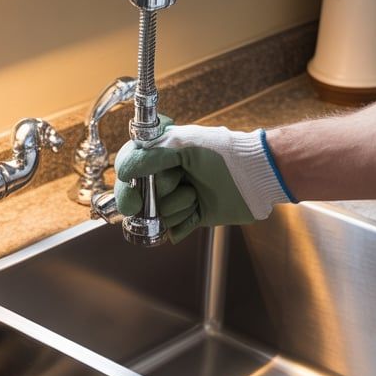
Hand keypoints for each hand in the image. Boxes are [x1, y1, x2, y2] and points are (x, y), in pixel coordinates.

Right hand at [113, 122, 293, 242]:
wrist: (253, 176)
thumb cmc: (222, 154)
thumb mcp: (183, 146)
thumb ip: (150, 156)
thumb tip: (122, 170)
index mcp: (160, 156)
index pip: (129, 172)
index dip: (128, 187)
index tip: (134, 195)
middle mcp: (166, 178)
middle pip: (142, 199)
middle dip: (163, 193)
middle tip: (182, 182)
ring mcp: (178, 198)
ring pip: (159, 216)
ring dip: (180, 205)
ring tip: (198, 193)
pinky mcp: (191, 217)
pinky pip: (174, 229)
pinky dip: (186, 221)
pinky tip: (200, 208)